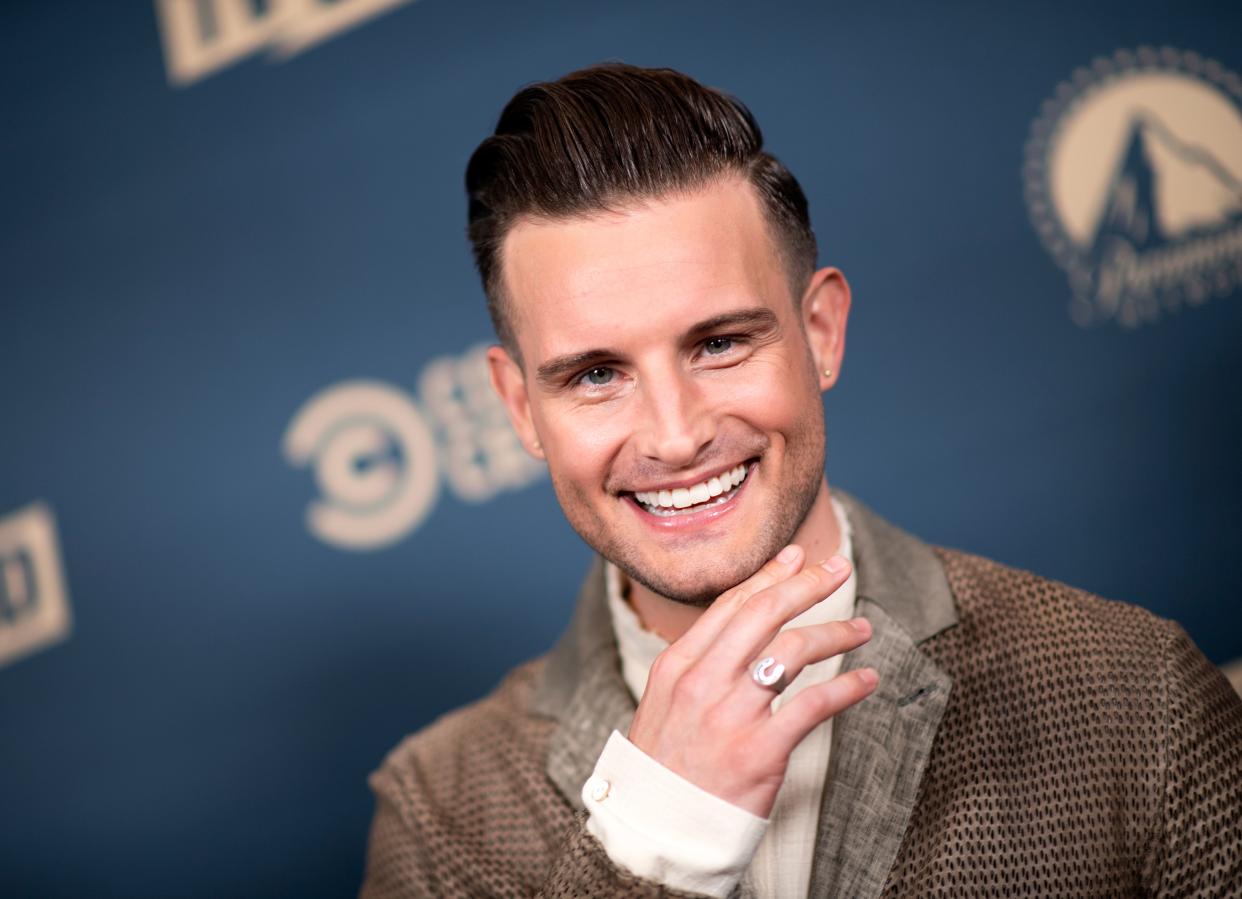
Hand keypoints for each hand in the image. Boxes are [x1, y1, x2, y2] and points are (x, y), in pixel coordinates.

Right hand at [626, 545, 876, 817]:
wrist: (655, 831)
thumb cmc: (664, 769)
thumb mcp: (664, 706)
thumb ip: (697, 668)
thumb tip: (735, 633)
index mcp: (677, 666)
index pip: (730, 606)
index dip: (768, 576)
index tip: (796, 557)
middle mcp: (703, 681)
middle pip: (765, 613)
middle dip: (807, 583)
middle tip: (838, 568)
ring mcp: (731, 714)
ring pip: (794, 650)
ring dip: (836, 632)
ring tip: (862, 629)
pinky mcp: (760, 750)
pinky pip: (815, 704)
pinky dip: (848, 686)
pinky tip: (868, 680)